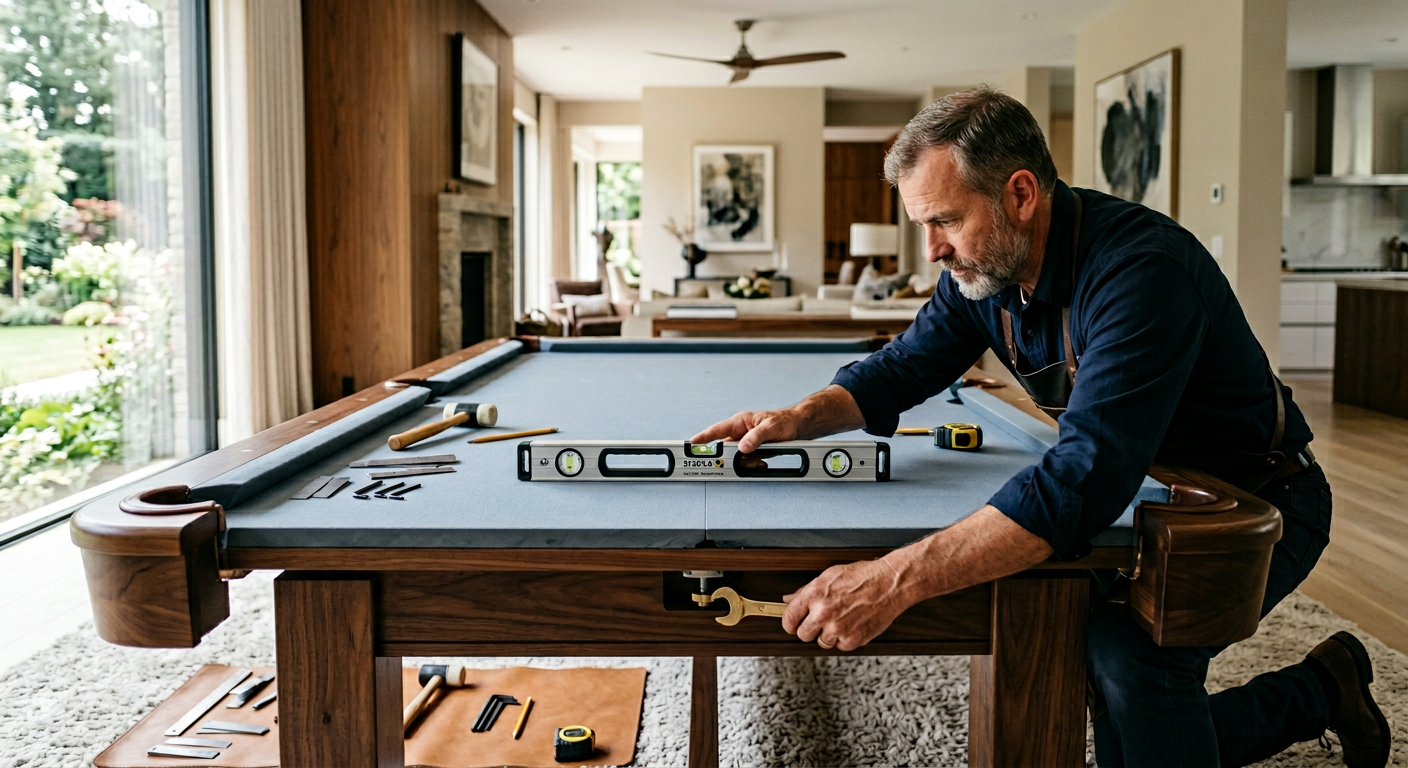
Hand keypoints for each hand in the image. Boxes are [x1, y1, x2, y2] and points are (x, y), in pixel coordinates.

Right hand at [690, 385, 864, 452]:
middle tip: (740, 462)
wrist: (798, 427)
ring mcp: (745, 443)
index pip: (716, 431)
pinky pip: (746, 462)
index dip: (702, 439)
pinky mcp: (752, 451)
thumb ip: (756, 437)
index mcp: (739, 423)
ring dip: (746, 463)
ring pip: (736, 458)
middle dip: (731, 458)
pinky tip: (763, 463)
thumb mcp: (771, 428)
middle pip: (724, 449)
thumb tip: (743, 447)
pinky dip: (753, 466)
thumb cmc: (784, 421)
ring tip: (761, 461)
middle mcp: (739, 433)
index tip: (690, 445)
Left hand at [781, 559, 914, 651]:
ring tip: (841, 619)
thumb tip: (789, 599)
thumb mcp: (829, 576)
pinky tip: (853, 624)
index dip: (791, 623)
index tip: (794, 623)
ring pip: (822, 642)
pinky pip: (840, 646)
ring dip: (829, 634)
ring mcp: (838, 628)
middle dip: (810, 629)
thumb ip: (805, 591)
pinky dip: (845, 639)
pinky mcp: (853, 640)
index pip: (789, 619)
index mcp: (814, 595)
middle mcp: (823, 613)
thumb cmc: (862, 576)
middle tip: (821, 620)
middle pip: (803, 635)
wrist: (890, 584)